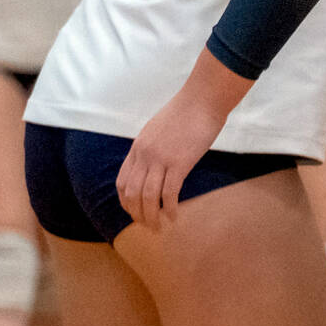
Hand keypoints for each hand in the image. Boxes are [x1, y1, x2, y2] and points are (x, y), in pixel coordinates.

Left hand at [115, 58, 246, 230]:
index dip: (125, 201)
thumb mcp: (158, 128)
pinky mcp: (180, 162)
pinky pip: (170, 192)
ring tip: (158, 226)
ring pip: (148, 196)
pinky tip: (174, 216)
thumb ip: (152, 146)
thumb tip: (154, 163)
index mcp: (138, 147)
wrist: (203, 99)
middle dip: (137, 213)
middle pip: (132, 193)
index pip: (122, 181)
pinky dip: (169, 207)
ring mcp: (161, 159)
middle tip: (147, 225)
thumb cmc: (186, 111)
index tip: (133, 211)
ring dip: (151, 216)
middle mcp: (145, 155)